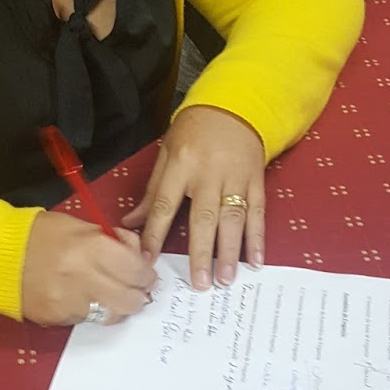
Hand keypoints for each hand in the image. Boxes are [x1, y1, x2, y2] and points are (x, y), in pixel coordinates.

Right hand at [21, 212, 156, 326]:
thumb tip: (138, 255)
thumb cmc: (40, 234)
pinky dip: (90, 310)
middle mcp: (83, 279)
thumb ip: (113, 240)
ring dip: (116, 305)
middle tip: (133, 286)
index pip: (137, 271)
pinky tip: (81, 297)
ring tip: (108, 293)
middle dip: (137, 294)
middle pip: (131, 301)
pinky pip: (87, 320)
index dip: (146, 274)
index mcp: (90, 248)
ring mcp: (69, 303)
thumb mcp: (80, 225)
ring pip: (112, 315)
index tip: (145, 273)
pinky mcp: (57, 319)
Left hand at [123, 105, 264, 288]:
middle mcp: (209, 173)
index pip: (164, 205)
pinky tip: (255, 261)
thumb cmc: (194, 131)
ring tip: (225, 279)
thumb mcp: (167, 152)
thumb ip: (152, 190)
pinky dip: (257, 238)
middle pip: (204, 217)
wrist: (234, 106)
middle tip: (199, 283)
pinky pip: (257, 213)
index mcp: (181, 165)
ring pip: (233, 219)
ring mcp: (236, 178)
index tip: (148, 261)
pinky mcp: (256, 181)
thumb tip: (132, 223)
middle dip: (201, 253)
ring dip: (230, 251)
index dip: (154, 234)